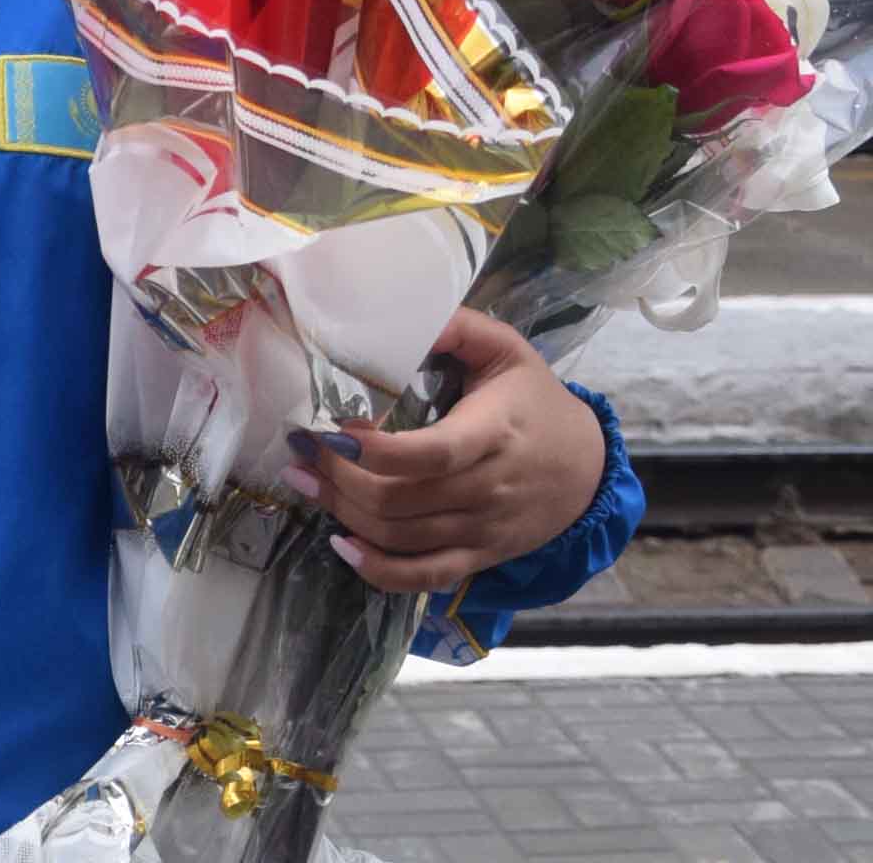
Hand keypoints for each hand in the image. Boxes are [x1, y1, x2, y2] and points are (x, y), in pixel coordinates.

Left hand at [282, 308, 604, 594]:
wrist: (590, 467)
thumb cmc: (534, 399)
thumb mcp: (504, 349)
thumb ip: (455, 327)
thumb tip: (399, 312)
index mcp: (493, 434)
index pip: (431, 454)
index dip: (376, 451)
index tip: (332, 430)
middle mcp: (487, 489)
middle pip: (403, 501)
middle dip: (340, 478)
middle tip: (300, 451)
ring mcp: (483, 531)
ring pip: (403, 538)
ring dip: (344, 514)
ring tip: (303, 483)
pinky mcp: (479, 557)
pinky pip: (425, 578)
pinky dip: (380, 572)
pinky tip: (343, 547)